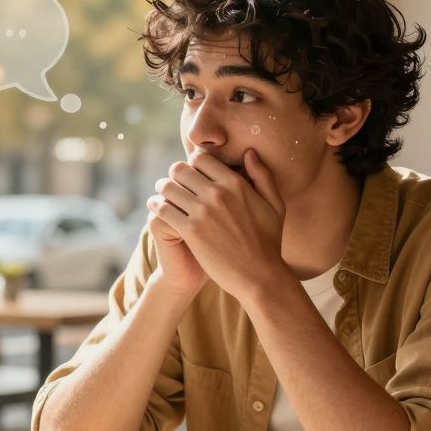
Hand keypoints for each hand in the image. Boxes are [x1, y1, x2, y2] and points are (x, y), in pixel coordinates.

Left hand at [149, 149, 286, 302]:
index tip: (190, 174)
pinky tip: (156, 209)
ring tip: (162, 196)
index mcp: (235, 184)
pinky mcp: (191, 232)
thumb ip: (262, 176)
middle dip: (174, 175)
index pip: (200, 158)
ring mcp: (203, 212)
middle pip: (180, 169)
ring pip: (168, 186)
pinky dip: (156, 206)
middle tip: (173, 185)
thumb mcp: (275, 205)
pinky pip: (163, 209)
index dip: (191, 163)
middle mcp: (218, 193)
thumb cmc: (269, 243)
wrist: (260, 277)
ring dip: (162, 190)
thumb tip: (249, 153)